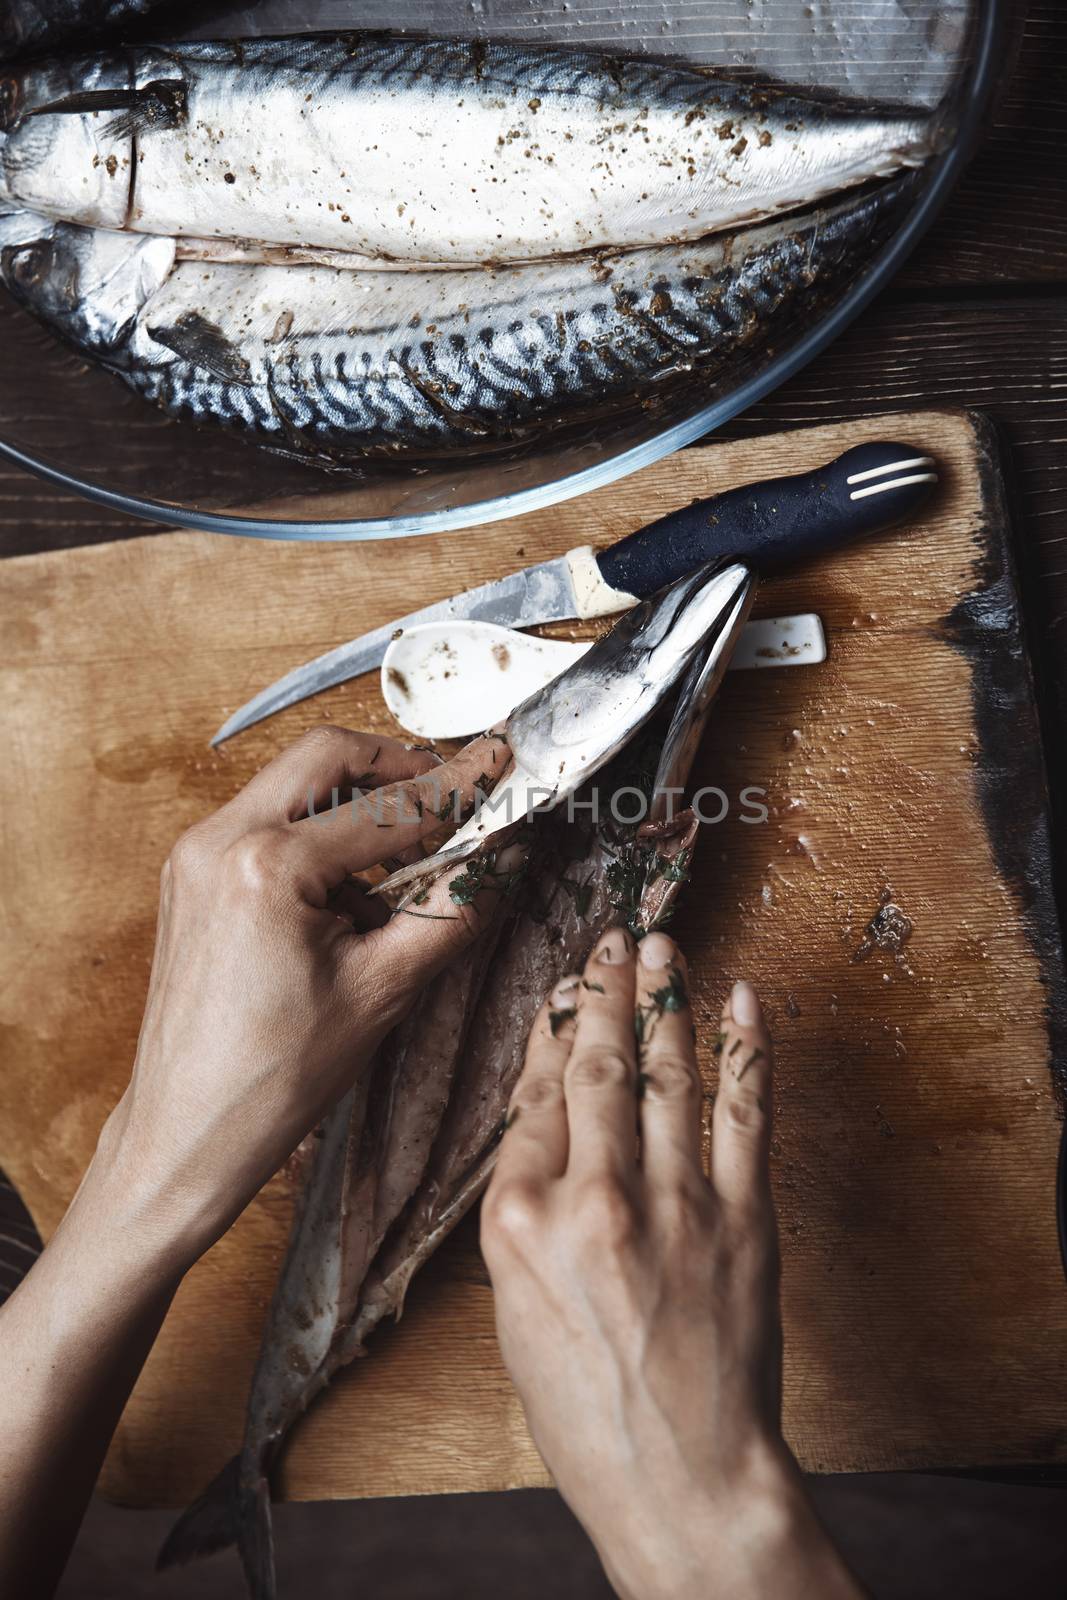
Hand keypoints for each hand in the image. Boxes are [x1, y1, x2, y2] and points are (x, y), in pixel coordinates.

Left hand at [97, 724, 513, 1262]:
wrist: (187, 1132)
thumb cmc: (273, 1078)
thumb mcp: (383, 990)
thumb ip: (450, 909)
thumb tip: (499, 856)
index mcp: (265, 866)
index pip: (387, 807)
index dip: (456, 786)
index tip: (498, 764)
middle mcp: (218, 840)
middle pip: (325, 755)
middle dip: (397, 765)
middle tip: (452, 789)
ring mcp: (194, 854)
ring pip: (292, 783)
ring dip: (356, 802)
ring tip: (408, 859)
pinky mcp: (190, 875)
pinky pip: (265, 823)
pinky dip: (318, 836)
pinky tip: (354, 895)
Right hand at [481, 928, 862, 1599]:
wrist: (681, 1475)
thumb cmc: (585, 1409)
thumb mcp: (514, 1310)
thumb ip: (523, 1211)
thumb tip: (543, 1126)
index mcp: (519, 1224)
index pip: (535, 1099)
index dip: (552, 1035)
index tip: (562, 995)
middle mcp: (592, 1200)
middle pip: (599, 1069)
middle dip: (606, 994)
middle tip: (612, 940)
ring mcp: (675, 1204)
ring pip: (669, 1074)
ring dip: (667, 1000)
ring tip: (663, 947)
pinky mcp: (744, 1219)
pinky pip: (746, 1112)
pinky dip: (748, 1048)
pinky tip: (743, 999)